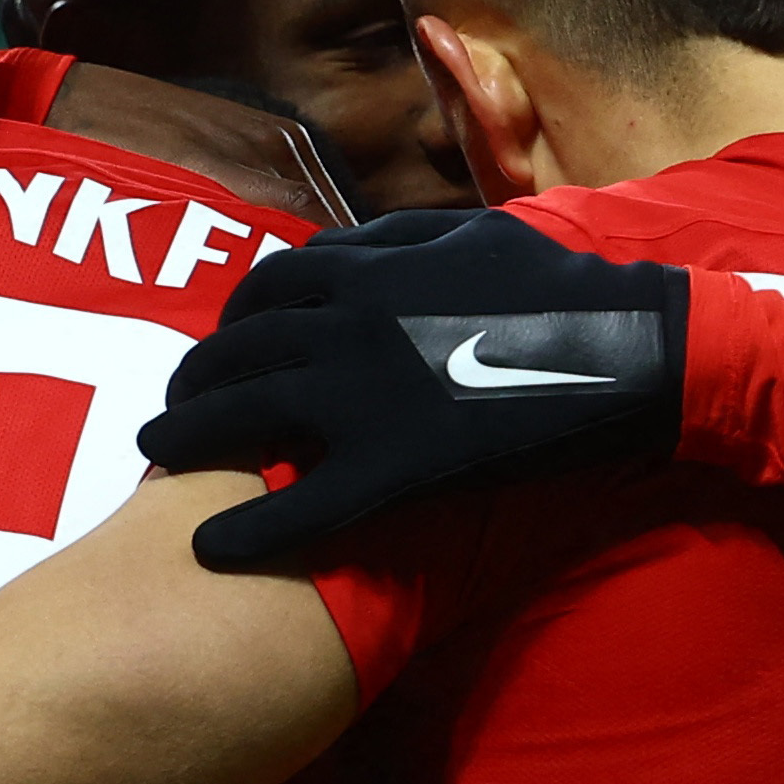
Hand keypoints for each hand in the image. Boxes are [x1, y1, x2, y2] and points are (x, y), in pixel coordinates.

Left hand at [137, 207, 682, 570]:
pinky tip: (209, 549)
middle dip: (190, 379)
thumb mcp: (473, 235)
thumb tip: (347, 248)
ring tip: (158, 455)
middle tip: (170, 406)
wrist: (626, 351)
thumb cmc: (559, 289)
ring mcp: (364, 396)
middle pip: (235, 352)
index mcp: (366, 269)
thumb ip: (398, 240)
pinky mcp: (393, 467)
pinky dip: (248, 529)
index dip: (229, 320)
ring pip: (246, 416)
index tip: (219, 345)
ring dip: (187, 436)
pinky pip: (302, 503)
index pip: (263, 290)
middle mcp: (346, 325)